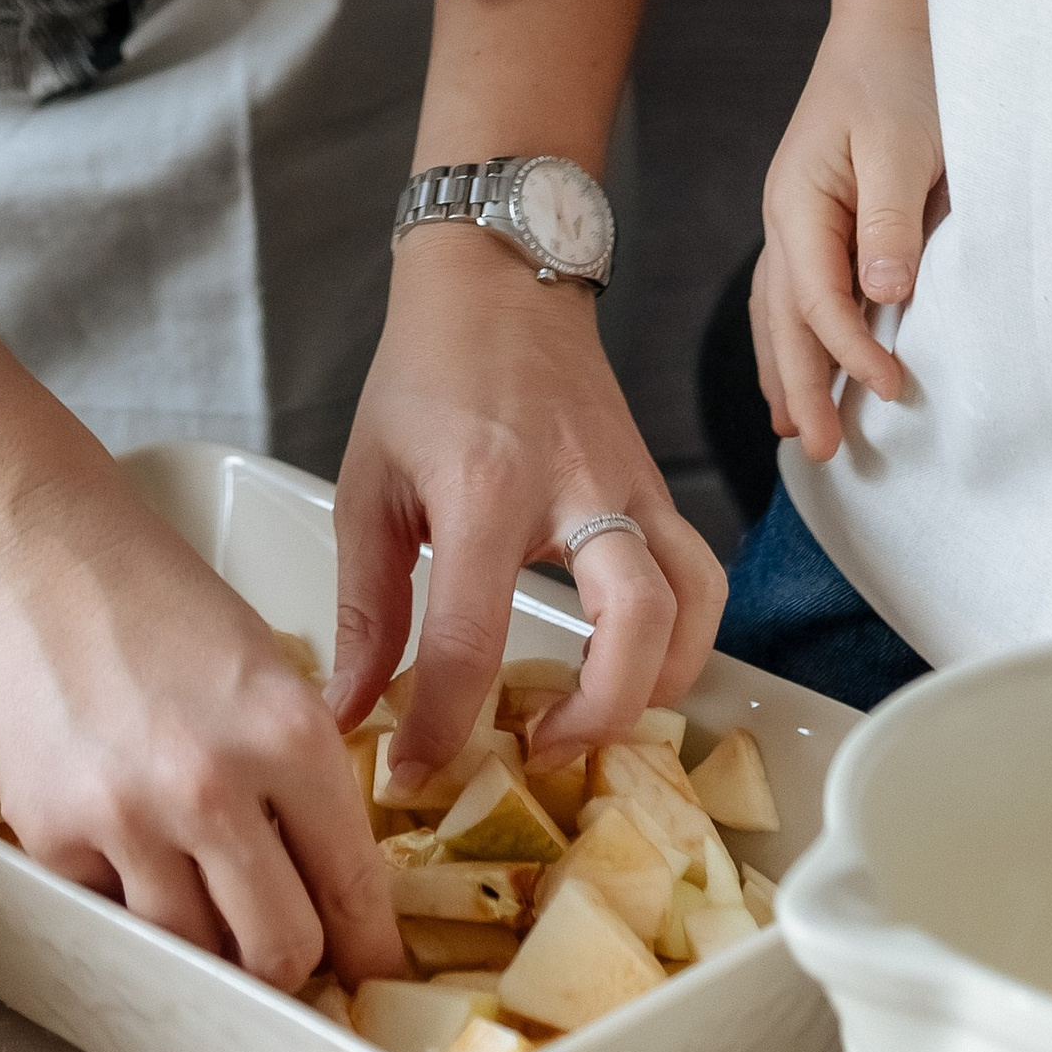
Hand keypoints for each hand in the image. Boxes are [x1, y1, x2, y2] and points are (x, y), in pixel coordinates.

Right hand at [0, 465, 404, 993]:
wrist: (31, 541)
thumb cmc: (152, 590)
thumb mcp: (265, 667)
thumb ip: (299, 771)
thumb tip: (323, 877)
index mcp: (287, 736)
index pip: (352, 890)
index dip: (369, 947)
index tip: (370, 969)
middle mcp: (212, 787)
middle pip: (279, 952)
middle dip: (291, 962)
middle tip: (287, 948)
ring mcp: (124, 817)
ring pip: (193, 953)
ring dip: (208, 942)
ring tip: (207, 903)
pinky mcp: (50, 832)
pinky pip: (111, 912)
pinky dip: (128, 898)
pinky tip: (129, 850)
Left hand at [326, 228, 726, 787]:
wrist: (499, 277)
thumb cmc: (424, 375)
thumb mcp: (368, 482)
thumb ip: (363, 605)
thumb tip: (350, 710)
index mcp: (484, 488)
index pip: (472, 639)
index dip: (440, 726)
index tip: (415, 775)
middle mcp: (575, 490)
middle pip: (634, 625)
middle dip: (596, 716)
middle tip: (536, 751)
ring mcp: (631, 487)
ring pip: (693, 605)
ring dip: (656, 686)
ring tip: (592, 722)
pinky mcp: (657, 488)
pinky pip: (701, 576)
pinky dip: (684, 638)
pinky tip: (632, 668)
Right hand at [752, 5, 944, 465]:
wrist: (889, 20)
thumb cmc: (900, 76)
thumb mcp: (905, 145)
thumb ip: (893, 220)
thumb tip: (883, 291)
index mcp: (799, 201)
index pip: (818, 301)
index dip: (853, 355)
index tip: (897, 393)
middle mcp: (784, 215)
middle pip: (782, 319)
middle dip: (798, 388)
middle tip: (819, 454)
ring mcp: (794, 216)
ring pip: (777, 310)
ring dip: (786, 370)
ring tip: (794, 429)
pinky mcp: (816, 214)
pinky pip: (792, 291)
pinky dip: (792, 336)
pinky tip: (799, 363)